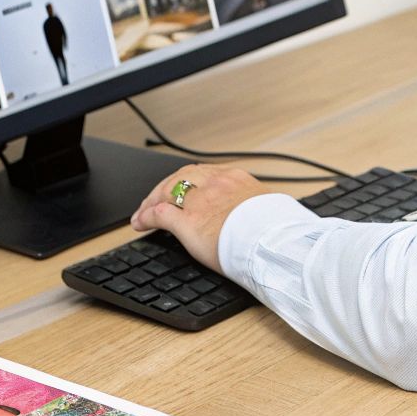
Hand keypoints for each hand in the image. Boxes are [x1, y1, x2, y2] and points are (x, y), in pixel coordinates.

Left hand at [129, 163, 266, 273]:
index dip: (185, 181)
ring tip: (143, 211)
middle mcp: (215, 184)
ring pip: (167, 191)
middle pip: (181, 177)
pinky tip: (141, 223)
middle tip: (155, 199)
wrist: (273, 242)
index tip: (180, 189)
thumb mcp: (267, 207)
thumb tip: (259, 212)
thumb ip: (255, 204)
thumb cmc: (275, 230)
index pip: (202, 172)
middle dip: (165, 187)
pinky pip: (160, 214)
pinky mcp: (188, 222)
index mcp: (236, 179)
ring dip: (152, 200)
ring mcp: (200, 201)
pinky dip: (147, 216)